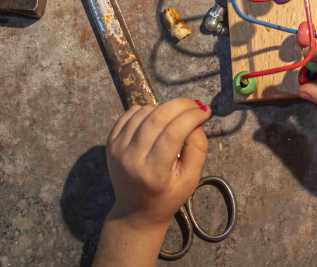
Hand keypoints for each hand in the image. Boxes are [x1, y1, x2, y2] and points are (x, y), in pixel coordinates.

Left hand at [93, 98, 209, 266]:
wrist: (135, 211)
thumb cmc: (168, 195)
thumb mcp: (191, 178)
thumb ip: (198, 148)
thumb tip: (195, 119)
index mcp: (153, 172)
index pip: (173, 133)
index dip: (192, 116)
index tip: (205, 111)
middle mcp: (131, 158)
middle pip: (158, 117)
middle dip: (181, 105)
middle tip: (196, 105)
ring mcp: (117, 148)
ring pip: (145, 111)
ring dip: (166, 108)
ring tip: (177, 117)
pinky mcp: (111, 142)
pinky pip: (131, 113)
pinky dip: (148, 109)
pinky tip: (158, 119)